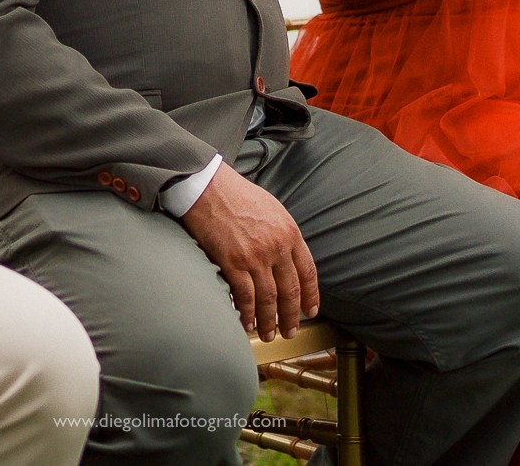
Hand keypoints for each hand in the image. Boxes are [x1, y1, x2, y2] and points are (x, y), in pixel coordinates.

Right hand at [177, 165, 318, 340]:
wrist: (208, 186)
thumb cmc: (236, 194)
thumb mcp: (272, 209)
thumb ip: (282, 234)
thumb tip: (286, 258)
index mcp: (290, 232)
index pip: (307, 271)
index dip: (311, 295)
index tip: (311, 310)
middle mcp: (277, 247)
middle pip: (290, 290)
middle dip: (291, 315)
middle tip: (290, 331)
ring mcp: (256, 257)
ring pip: (269, 299)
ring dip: (269, 321)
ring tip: (268, 334)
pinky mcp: (233, 263)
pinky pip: (245, 297)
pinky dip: (247, 314)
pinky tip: (247, 324)